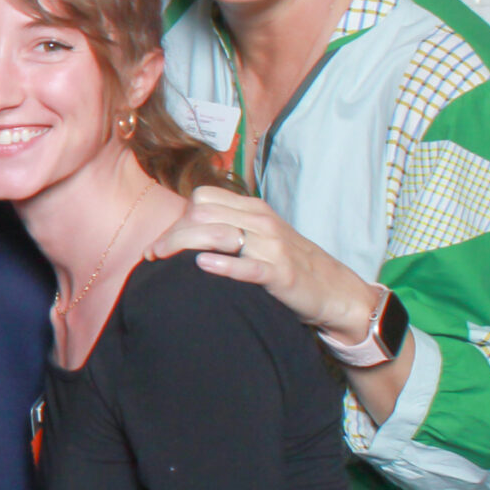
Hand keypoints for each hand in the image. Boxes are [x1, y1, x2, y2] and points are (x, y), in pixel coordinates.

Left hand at [145, 186, 382, 340]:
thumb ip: (228, 227)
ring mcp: (273, 246)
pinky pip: (248, 264)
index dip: (177, 218)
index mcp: (254, 209)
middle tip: (155, 255)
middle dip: (172, 233)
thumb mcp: (260, 237)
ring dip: (183, 245)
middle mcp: (262, 221)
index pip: (203, 199)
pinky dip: (224, 264)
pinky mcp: (282, 273)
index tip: (163, 241)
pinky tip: (202, 266)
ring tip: (163, 260)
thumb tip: (182, 233)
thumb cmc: (288, 264)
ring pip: (217, 234)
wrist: (335, 291)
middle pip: (201, 214)